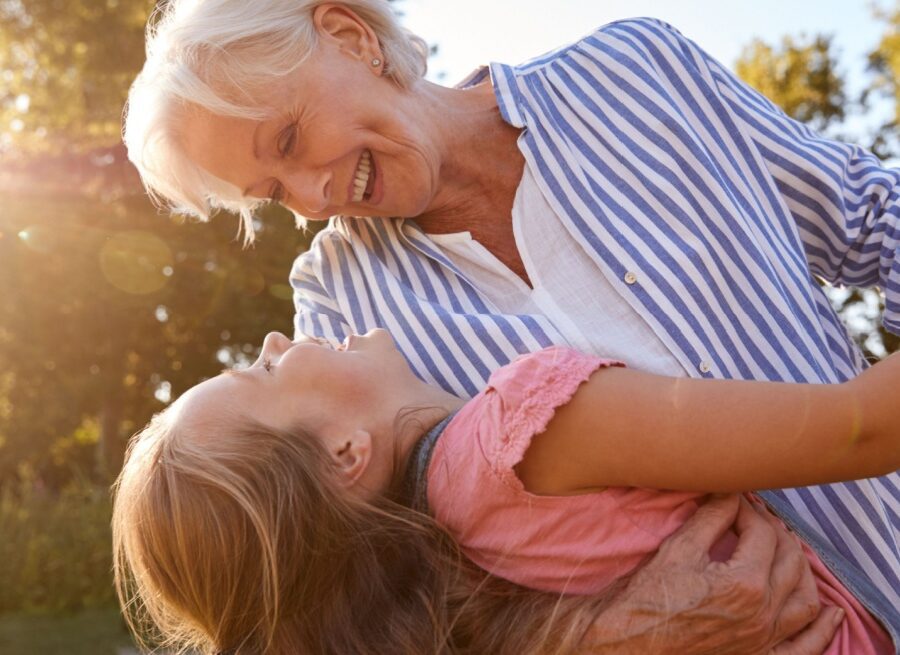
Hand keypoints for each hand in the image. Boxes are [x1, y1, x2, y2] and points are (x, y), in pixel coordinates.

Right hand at [577, 495, 840, 654]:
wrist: (631, 644)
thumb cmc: (648, 597)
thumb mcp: (678, 550)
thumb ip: (710, 517)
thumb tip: (729, 492)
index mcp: (745, 582)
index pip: (762, 532)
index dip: (748, 509)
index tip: (732, 499)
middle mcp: (764, 612)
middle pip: (789, 559)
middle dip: (774, 530)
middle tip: (753, 516)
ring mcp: (766, 638)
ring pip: (805, 597)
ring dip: (801, 567)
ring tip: (785, 548)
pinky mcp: (760, 654)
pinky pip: (805, 645)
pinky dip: (823, 629)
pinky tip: (832, 612)